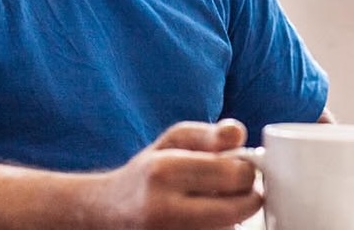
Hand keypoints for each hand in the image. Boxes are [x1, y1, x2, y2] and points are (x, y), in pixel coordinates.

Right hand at [93, 119, 262, 229]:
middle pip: (239, 209)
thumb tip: (238, 134)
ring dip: (230, 218)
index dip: (246, 170)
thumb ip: (208, 134)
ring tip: (208, 205)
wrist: (107, 214)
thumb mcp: (171, 142)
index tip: (240, 168)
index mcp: (164, 171)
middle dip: (245, 196)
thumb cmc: (145, 175)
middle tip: (233, 190)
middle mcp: (164, 209)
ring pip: (230, 228)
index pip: (235, 175)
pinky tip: (201, 221)